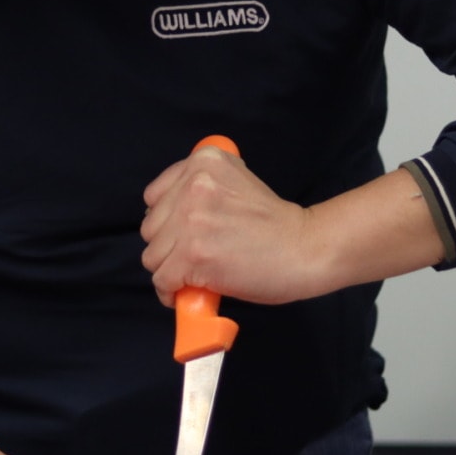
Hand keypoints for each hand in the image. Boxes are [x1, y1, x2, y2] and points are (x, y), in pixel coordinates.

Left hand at [140, 144, 322, 306]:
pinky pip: (162, 279)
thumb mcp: (235, 181)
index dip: (167, 220)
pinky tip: (187, 292)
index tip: (181, 234)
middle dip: (168, 247)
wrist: (304, 248)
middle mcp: (194, 185)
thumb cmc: (274, 223)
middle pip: (151, 228)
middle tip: (191, 258)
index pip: (154, 196)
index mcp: (204, 161)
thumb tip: (166, 213)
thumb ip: (202, 185)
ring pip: (152, 256)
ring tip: (192, 276)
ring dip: (170, 271)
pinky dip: (170, 292)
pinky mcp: (194, 255)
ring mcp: (192, 220)